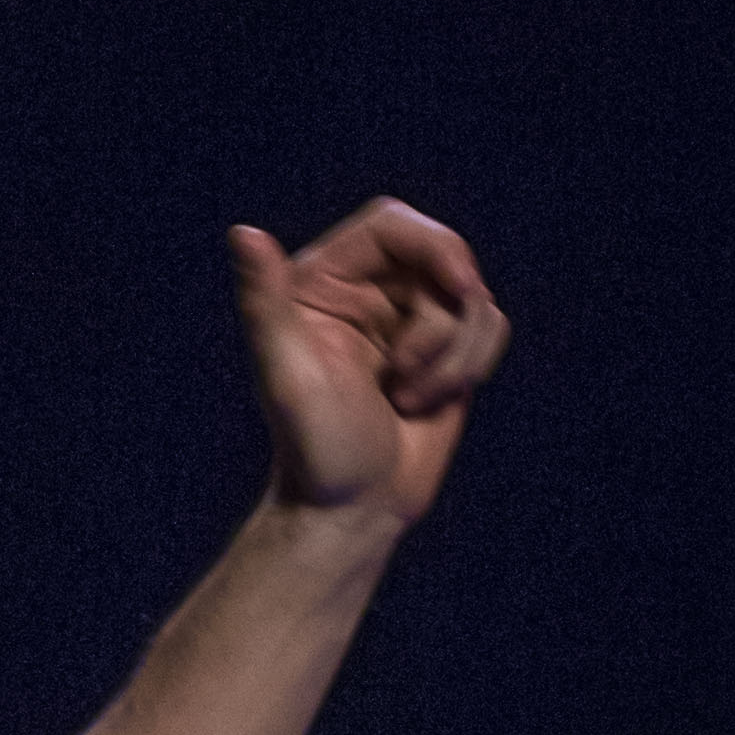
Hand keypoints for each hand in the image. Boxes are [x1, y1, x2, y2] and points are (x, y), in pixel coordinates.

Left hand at [229, 201, 509, 534]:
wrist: (351, 510)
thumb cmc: (315, 449)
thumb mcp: (288, 375)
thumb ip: (265, 303)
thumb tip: (243, 234)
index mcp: (324, 281)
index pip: (392, 224)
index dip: (435, 244)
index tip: (461, 286)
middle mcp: (368, 290)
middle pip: (443, 253)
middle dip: (446, 315)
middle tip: (410, 372)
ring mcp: (410, 320)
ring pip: (472, 297)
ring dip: (454, 356)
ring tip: (407, 400)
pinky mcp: (445, 350)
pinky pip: (490, 326)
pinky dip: (472, 366)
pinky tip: (428, 404)